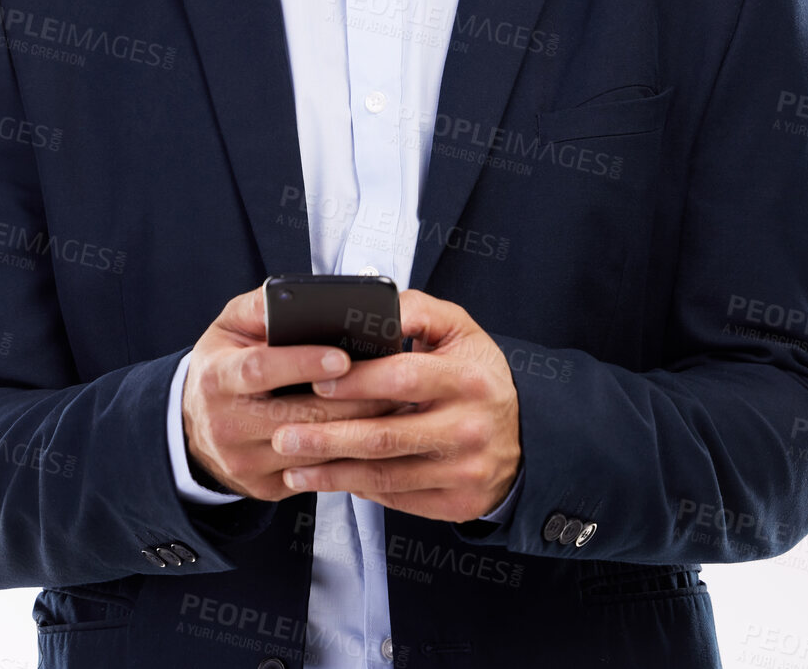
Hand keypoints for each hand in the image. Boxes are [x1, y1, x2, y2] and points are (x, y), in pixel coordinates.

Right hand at [181, 285, 411, 499]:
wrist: (194, 426)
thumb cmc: (222, 365)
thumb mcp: (229, 327)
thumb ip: (259, 308)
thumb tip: (295, 295)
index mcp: (216, 378)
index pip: (259, 370)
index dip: (301, 363)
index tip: (342, 356)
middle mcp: (226, 425)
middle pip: (296, 415)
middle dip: (349, 399)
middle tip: (393, 382)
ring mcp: (245, 462)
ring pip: (313, 450)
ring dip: (358, 429)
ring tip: (396, 406)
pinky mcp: (264, 487)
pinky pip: (316, 473)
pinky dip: (349, 456)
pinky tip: (376, 436)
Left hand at [267, 289, 521, 521]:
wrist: (524, 436)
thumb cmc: (477, 375)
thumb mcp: (459, 330)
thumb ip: (417, 311)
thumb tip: (373, 304)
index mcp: (467, 378)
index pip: (404, 377)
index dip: (357, 381)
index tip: (316, 380)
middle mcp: (467, 428)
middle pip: (386, 435)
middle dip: (328, 436)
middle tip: (283, 433)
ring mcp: (463, 471)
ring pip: (385, 475)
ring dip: (332, 472)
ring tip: (292, 463)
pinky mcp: (456, 504)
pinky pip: (397, 498)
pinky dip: (357, 489)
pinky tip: (327, 478)